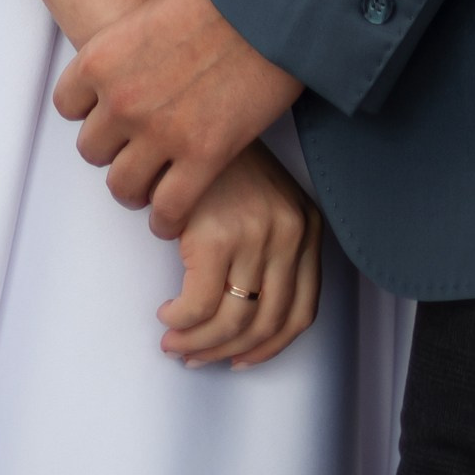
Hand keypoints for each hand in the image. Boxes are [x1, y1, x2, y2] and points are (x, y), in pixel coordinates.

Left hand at [53, 0, 303, 240]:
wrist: (271, 0)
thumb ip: (142, 32)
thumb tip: (155, 38)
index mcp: (103, 56)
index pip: (68, 105)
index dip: (90, 110)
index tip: (108, 113)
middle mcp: (121, 100)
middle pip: (92, 150)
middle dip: (114, 149)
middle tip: (136, 148)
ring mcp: (160, 133)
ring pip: (124, 186)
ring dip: (138, 186)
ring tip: (154, 185)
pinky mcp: (203, 157)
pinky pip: (168, 208)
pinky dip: (168, 217)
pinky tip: (175, 213)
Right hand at [156, 143, 322, 369]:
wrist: (192, 114)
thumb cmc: (220, 160)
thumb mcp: (263, 200)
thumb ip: (268, 248)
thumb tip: (238, 320)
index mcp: (306, 228)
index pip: (300, 313)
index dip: (268, 348)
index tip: (238, 359)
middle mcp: (290, 235)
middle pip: (266, 324)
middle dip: (227, 352)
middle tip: (194, 356)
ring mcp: (256, 237)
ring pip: (232, 322)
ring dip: (199, 344)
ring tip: (174, 341)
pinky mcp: (217, 237)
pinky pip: (199, 305)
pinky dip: (181, 321)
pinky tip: (167, 314)